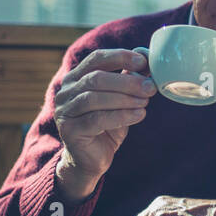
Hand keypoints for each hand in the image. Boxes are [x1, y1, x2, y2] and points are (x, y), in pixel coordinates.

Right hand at [53, 49, 155, 201]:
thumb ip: (128, 80)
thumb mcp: (120, 99)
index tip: (143, 62)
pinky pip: (97, 120)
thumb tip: (146, 61)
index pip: (97, 58)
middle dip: (127, 81)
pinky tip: (139, 115)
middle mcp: (66, 92)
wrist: (92, 159)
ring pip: (94, 98)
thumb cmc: (107, 125)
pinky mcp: (70, 130)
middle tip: (150, 87)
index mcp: (77, 77)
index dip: (120, 57)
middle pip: (96, 78)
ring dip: (125, 99)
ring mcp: (64, 111)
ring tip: (145, 102)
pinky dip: (121, 116)